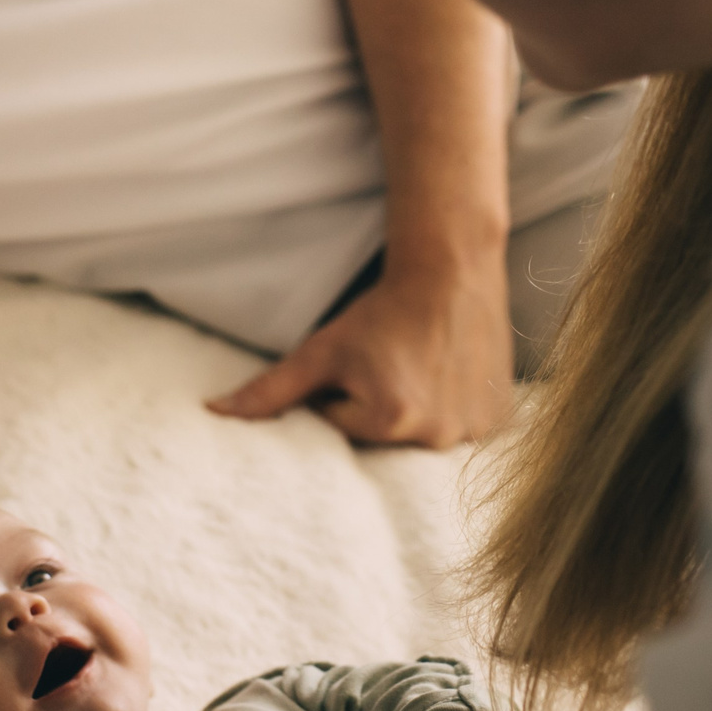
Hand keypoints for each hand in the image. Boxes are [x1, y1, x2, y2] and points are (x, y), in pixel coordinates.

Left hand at [207, 260, 511, 447]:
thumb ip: (269, 390)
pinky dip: (453, 409)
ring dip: (417, 409)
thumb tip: (214, 413)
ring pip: (423, 435)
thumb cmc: (381, 310)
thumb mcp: (322, 349)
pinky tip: (449, 376)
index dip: (343, 393)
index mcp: (390, 419)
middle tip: (393, 363)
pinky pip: (462, 430)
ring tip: (421, 367)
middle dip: (379, 408)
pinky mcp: (498, 420)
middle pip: (384, 438)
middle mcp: (435, 434)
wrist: (452, 272)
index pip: (342, 428)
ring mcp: (472, 429)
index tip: (364, 362)